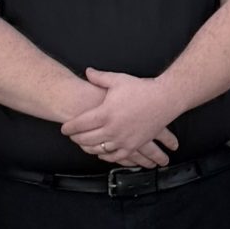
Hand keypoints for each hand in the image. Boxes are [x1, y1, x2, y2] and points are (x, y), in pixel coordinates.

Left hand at [62, 69, 179, 163]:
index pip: (79, 124)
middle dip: (76, 138)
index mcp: (105, 113)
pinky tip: (101, 153)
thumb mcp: (118, 80)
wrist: (165, 99)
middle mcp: (112, 129)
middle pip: (86, 139)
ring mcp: (123, 139)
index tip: (64, 129)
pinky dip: (105, 156)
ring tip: (83, 144)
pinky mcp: (133, 145)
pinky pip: (115, 156)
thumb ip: (100, 77)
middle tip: (72, 136)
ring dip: (88, 148)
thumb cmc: (141, 89)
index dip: (69, 127)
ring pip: (98, 149)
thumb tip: (88, 72)